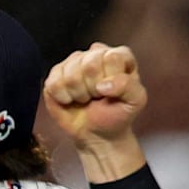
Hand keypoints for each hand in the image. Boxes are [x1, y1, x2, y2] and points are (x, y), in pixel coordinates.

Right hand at [44, 42, 146, 180]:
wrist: (96, 132)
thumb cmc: (117, 114)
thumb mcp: (135, 101)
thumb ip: (129, 87)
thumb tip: (103, 84)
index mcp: (118, 56)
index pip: (111, 57)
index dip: (111, 77)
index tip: (113, 91)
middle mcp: (93, 55)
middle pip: (88, 64)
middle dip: (93, 88)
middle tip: (97, 96)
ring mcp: (71, 64)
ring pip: (69, 75)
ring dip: (78, 94)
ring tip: (85, 98)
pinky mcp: (54, 75)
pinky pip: (53, 83)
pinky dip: (63, 97)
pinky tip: (70, 100)